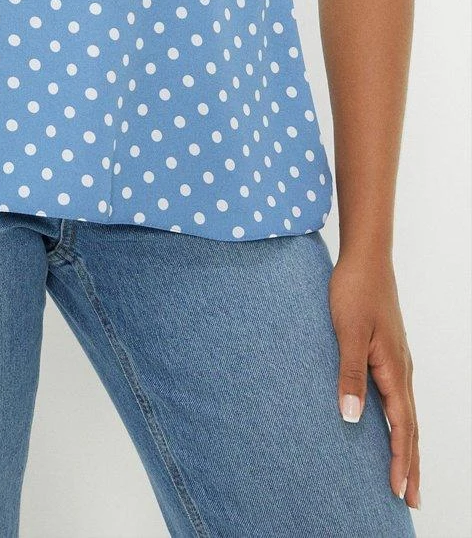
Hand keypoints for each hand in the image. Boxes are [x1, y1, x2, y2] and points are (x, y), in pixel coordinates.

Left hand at [328, 249, 418, 510]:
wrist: (365, 257)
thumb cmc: (354, 291)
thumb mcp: (346, 333)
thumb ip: (349, 375)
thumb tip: (351, 419)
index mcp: (394, 370)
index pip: (402, 426)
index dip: (400, 460)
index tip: (398, 491)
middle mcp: (401, 369)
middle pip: (410, 427)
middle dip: (410, 464)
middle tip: (411, 499)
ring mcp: (397, 360)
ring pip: (406, 413)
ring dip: (407, 445)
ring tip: (404, 472)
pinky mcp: (388, 351)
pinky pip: (397, 396)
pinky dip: (399, 421)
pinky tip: (391, 425)